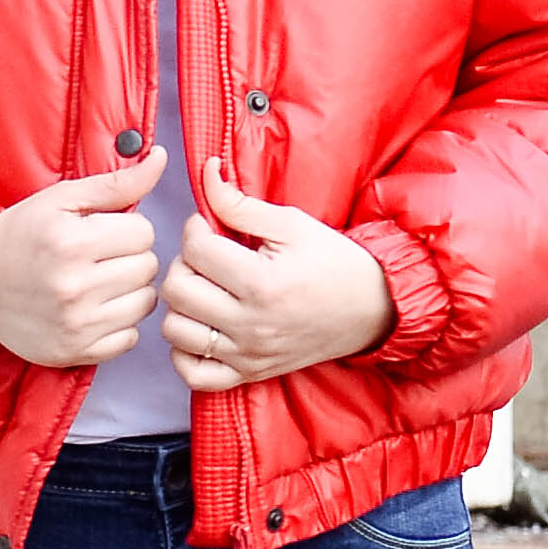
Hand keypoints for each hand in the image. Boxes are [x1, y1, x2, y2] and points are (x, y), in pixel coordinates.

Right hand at [0, 151, 166, 367]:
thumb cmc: (18, 235)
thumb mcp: (60, 199)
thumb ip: (116, 183)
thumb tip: (161, 158)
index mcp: (72, 243)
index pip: (144, 232)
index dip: (127, 228)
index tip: (103, 232)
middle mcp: (75, 287)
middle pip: (148, 267)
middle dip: (129, 257)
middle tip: (99, 257)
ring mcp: (76, 325)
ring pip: (145, 303)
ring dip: (129, 291)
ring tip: (99, 282)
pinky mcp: (74, 352)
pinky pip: (129, 338)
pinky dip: (118, 324)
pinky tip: (94, 309)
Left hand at [163, 169, 395, 386]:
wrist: (371, 308)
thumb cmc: (334, 262)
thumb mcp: (292, 224)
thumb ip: (241, 203)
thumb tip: (206, 173)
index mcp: (261, 282)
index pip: (194, 250)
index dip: (195, 228)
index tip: (211, 226)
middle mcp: (250, 324)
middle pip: (177, 290)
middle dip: (184, 263)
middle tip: (206, 256)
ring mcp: (248, 354)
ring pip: (175, 331)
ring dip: (181, 305)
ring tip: (203, 289)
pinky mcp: (250, 373)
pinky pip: (194, 375)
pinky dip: (185, 352)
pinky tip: (200, 328)